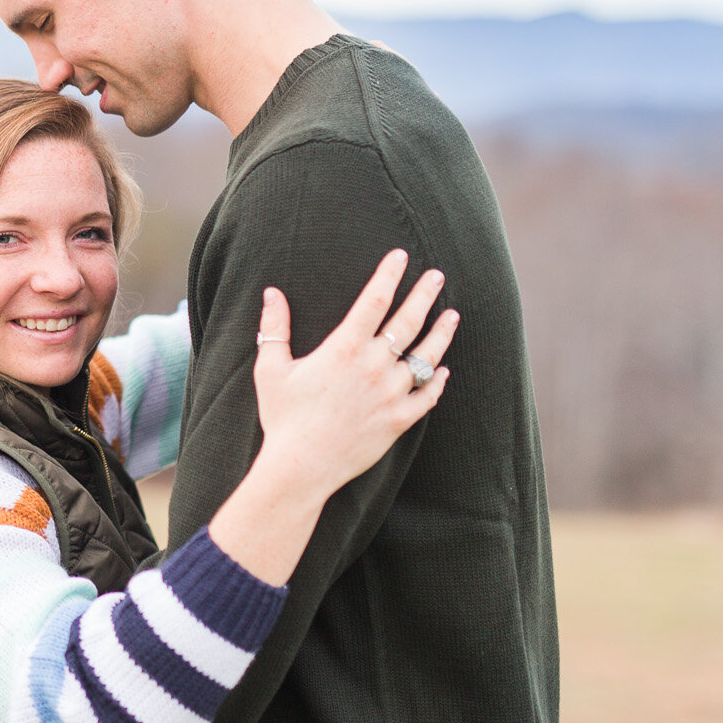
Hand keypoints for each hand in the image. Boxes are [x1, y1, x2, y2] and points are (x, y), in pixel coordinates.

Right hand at [253, 248, 456, 498]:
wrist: (301, 467)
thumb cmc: (283, 417)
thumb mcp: (270, 369)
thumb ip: (274, 329)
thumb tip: (271, 293)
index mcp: (344, 348)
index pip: (374, 300)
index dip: (388, 275)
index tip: (400, 256)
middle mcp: (374, 366)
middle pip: (408, 321)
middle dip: (424, 294)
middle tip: (437, 276)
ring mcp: (391, 393)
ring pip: (425, 356)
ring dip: (441, 333)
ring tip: (452, 315)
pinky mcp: (399, 420)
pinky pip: (426, 396)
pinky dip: (436, 381)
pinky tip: (442, 371)